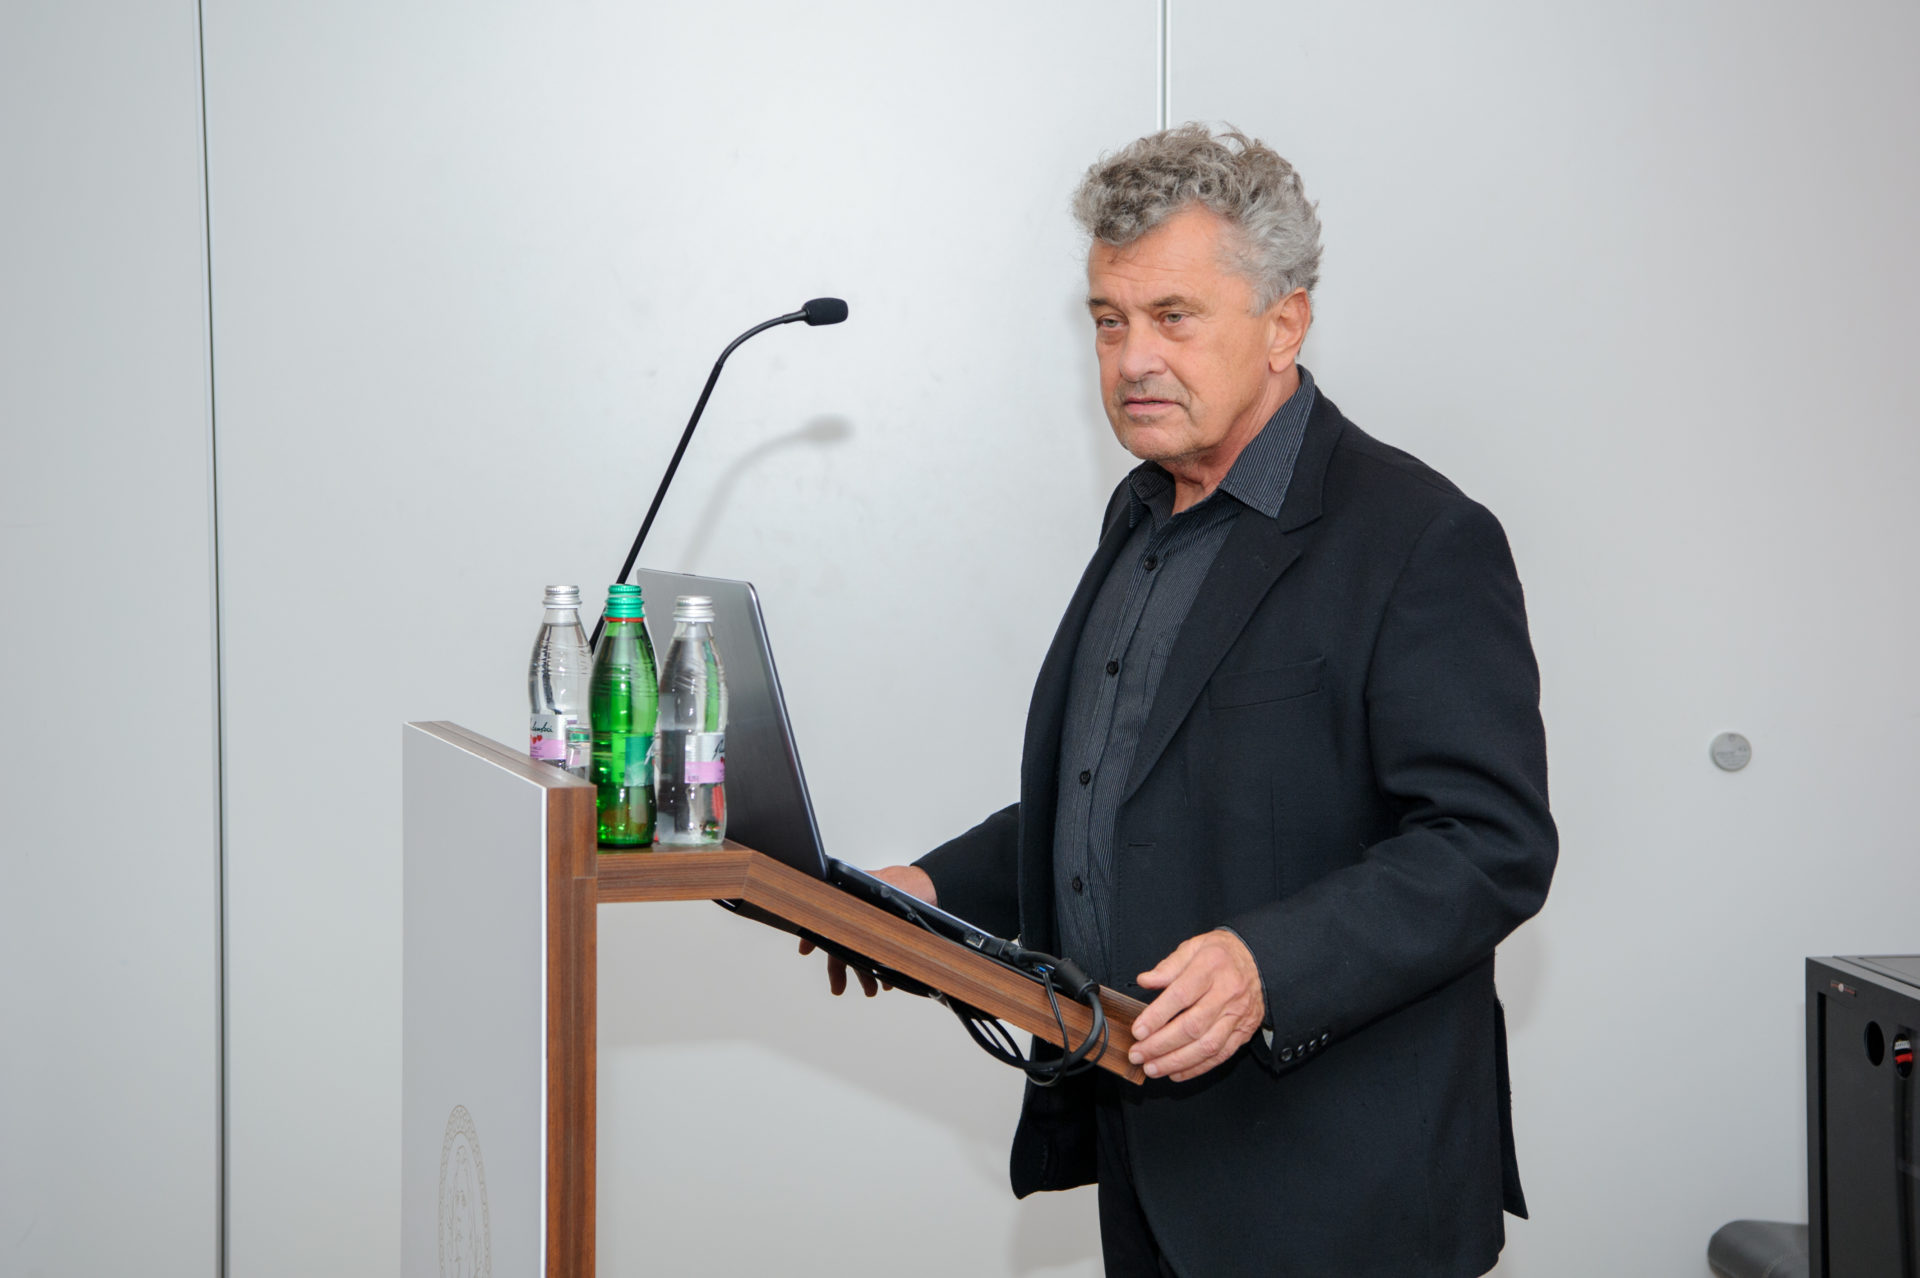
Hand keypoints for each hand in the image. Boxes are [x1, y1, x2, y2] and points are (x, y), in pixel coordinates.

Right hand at [798, 864, 937, 996]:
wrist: (930, 886)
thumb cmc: (905, 884)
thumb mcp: (883, 891)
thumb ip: (864, 905)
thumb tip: (845, 922)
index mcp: (852, 900)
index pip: (827, 920)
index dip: (813, 936)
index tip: (805, 950)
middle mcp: (858, 913)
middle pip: (843, 943)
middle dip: (841, 969)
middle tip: (839, 989)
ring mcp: (871, 925)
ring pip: (861, 953)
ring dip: (864, 973)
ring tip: (872, 990)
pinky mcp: (885, 935)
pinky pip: (878, 954)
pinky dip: (880, 968)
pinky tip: (886, 981)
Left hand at [1128, 929, 1265, 1081]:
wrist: (1259, 960)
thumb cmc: (1221, 954)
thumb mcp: (1193, 947)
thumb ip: (1168, 966)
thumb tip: (1145, 981)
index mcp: (1211, 967)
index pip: (1181, 996)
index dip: (1157, 1016)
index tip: (1138, 1030)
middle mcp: (1227, 993)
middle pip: (1192, 1026)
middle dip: (1161, 1045)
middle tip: (1137, 1054)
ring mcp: (1237, 1015)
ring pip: (1207, 1045)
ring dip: (1176, 1061)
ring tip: (1152, 1068)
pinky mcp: (1244, 1032)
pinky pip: (1221, 1055)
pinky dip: (1197, 1068)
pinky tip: (1176, 1072)